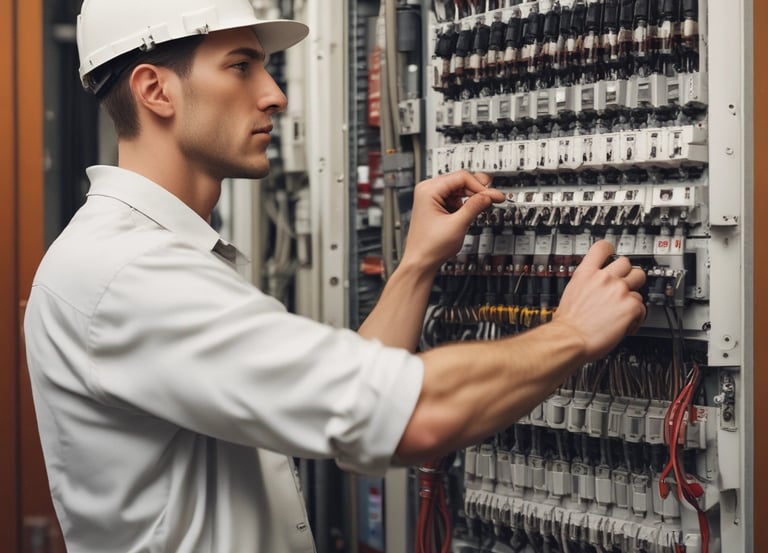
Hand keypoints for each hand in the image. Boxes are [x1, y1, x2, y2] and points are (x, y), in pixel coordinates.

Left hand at [401, 170, 504, 270]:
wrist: (420, 262)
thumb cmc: (429, 247)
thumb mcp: (457, 225)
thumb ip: (474, 207)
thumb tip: (489, 195)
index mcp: (429, 190)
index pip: (461, 177)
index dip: (480, 186)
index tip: (494, 195)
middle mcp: (428, 190)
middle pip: (461, 181)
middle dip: (478, 190)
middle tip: (494, 197)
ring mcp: (431, 198)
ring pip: (459, 189)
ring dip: (472, 198)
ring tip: (483, 207)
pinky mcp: (436, 206)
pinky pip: (455, 199)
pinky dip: (466, 204)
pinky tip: (472, 211)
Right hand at [553, 240, 646, 360]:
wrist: (570, 339)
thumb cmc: (567, 323)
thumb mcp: (571, 292)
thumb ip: (587, 284)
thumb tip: (594, 286)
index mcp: (586, 273)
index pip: (603, 247)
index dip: (610, 250)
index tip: (612, 256)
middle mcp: (604, 278)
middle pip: (627, 262)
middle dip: (626, 274)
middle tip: (621, 287)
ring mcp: (619, 290)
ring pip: (639, 281)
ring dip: (633, 294)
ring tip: (624, 308)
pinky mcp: (631, 306)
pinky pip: (642, 306)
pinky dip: (636, 316)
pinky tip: (625, 324)